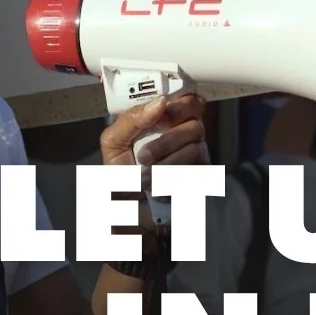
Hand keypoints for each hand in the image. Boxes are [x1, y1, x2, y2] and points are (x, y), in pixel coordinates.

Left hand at [99, 92, 208, 239]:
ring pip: (194, 144)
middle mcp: (182, 132)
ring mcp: (196, 152)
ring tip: (146, 178)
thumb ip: (130, 118)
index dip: (178, 102)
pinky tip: (160, 188)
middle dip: (166, 139)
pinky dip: (173, 180)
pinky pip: (197, 167)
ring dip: (164, 165)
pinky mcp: (202, 174)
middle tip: (144, 156)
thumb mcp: (113, 144)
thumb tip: (159, 102)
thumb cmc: (120, 180)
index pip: (185, 97)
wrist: (129, 217)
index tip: (162, 113)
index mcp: (162, 119)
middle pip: (194, 118)